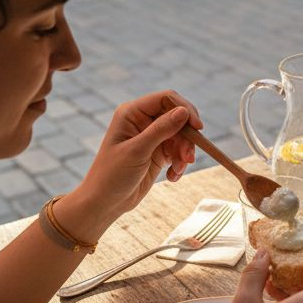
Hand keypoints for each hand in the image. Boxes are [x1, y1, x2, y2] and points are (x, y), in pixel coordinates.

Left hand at [78, 90, 202, 220]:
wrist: (105, 203)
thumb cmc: (112, 175)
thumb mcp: (138, 151)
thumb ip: (161, 129)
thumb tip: (184, 111)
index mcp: (132, 113)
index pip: (165, 99)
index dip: (185, 109)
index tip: (198, 128)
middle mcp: (142, 121)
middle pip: (177, 117)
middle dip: (186, 137)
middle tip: (188, 158)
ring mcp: (150, 137)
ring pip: (180, 136)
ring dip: (184, 153)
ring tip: (178, 171)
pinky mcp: (157, 152)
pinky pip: (178, 151)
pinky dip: (179, 163)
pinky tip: (173, 176)